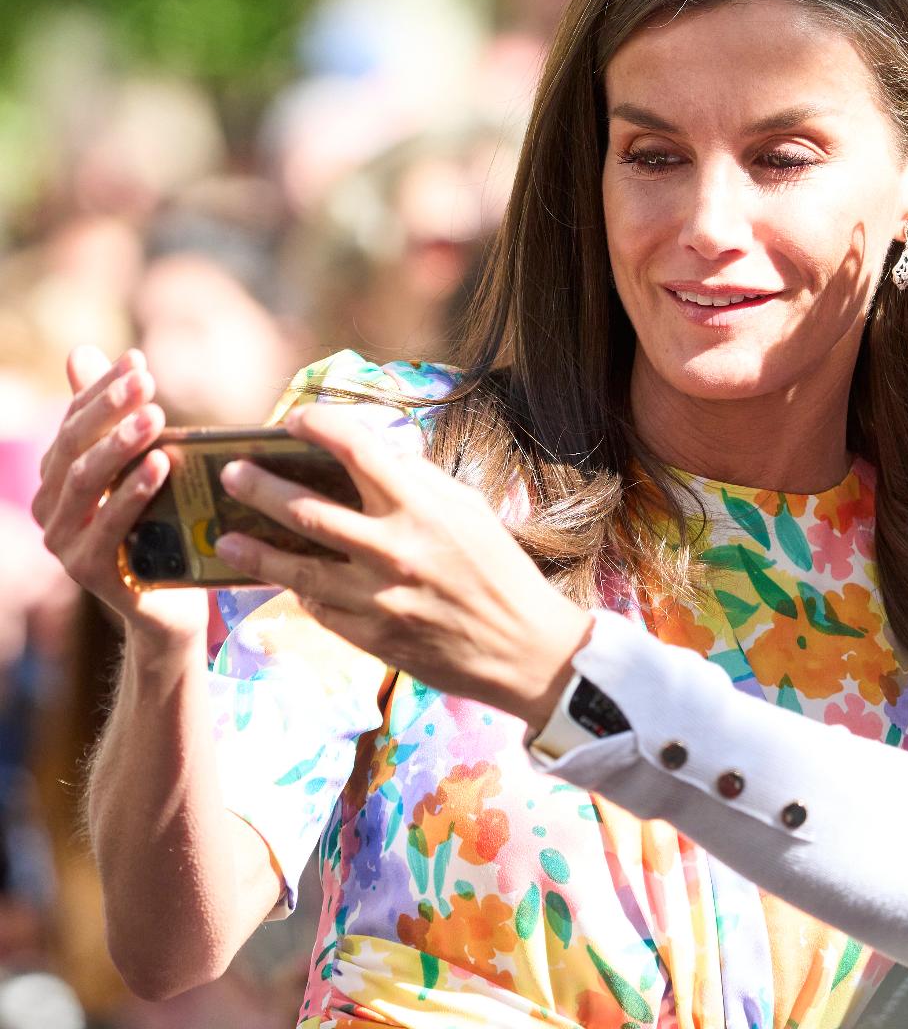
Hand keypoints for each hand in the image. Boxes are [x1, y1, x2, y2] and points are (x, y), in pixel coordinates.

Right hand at [31, 347, 207, 649]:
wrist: (172, 606)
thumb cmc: (159, 529)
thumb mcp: (141, 468)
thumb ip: (112, 420)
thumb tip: (82, 351)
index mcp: (59, 478)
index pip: (75, 421)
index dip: (102, 389)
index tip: (137, 360)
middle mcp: (53, 508)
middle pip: (75, 446)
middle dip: (110, 410)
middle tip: (147, 383)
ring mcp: (65, 541)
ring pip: (86, 482)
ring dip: (120, 446)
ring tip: (155, 418)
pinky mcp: (88, 570)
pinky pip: (109, 526)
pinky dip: (133, 493)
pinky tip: (159, 466)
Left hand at [214, 405, 593, 728]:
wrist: (522, 648)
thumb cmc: (499, 570)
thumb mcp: (469, 509)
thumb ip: (419, 481)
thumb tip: (375, 454)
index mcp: (421, 506)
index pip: (355, 448)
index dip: (316, 425)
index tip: (293, 420)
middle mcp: (393, 548)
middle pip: (305, 509)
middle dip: (259, 487)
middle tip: (231, 475)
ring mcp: (377, 597)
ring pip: (296, 569)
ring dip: (253, 549)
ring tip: (225, 538)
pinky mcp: (370, 637)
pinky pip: (319, 610)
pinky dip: (300, 593)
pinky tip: (286, 582)